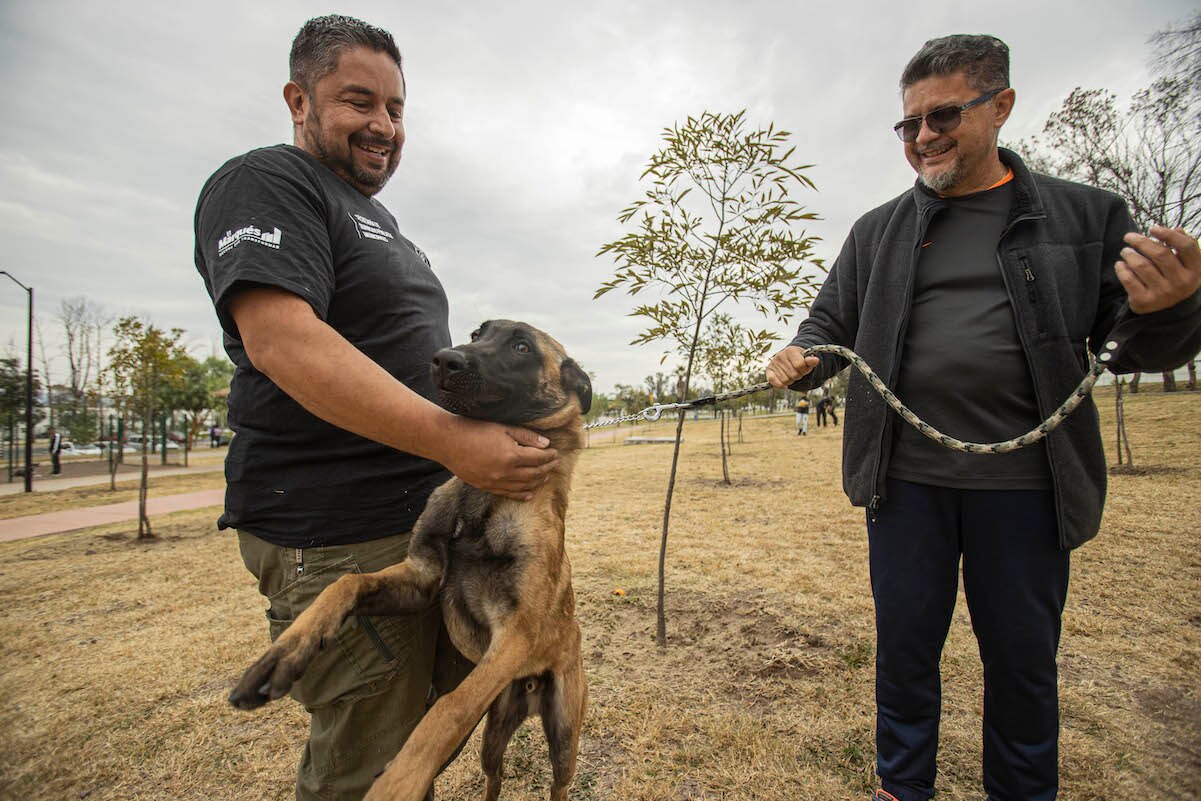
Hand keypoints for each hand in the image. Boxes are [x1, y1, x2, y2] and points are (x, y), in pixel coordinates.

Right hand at [438, 417, 558, 499]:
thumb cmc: (476, 430)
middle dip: (546, 469)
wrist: (449, 442)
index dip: (549, 456)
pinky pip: (508, 494)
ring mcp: (496, 482)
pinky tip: (529, 494)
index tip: (555, 452)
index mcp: (512, 456)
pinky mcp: (486, 487)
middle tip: (554, 464)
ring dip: (537, 482)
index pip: (538, 458)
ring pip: (524, 486)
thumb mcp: (503, 428)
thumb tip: (546, 444)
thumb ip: (526, 436)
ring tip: (545, 477)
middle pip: (534, 474)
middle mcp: (506, 472)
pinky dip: (521, 494)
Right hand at [766, 345, 820, 388]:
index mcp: (790, 350)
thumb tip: (815, 360)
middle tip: (798, 372)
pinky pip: (772, 381)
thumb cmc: (799, 359)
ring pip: (786, 380)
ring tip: (791, 375)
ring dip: (791, 381)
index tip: (805, 369)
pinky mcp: (769, 370)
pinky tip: (784, 384)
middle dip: (798, 376)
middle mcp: (780, 355)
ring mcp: (774, 363)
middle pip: (794, 374)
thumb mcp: (806, 358)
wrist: (789, 358)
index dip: (805, 370)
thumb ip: (811, 361)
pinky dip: (780, 385)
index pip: (800, 365)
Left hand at [1116, 225, 1200, 313]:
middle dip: (1141, 241)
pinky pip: (1129, 279)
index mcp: (1195, 271)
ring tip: (1125, 251)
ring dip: (1129, 254)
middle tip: (1129, 237)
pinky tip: (1120, 264)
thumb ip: (1183, 247)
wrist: (1167, 313)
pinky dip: (1121, 269)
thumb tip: (1176, 229)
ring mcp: (1162, 293)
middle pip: (1160, 254)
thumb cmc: (1175, 280)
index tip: (1153, 228)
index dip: (1169, 234)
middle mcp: (1181, 283)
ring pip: (1142, 265)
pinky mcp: (1144, 301)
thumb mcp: (1186, 267)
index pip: (1187, 247)